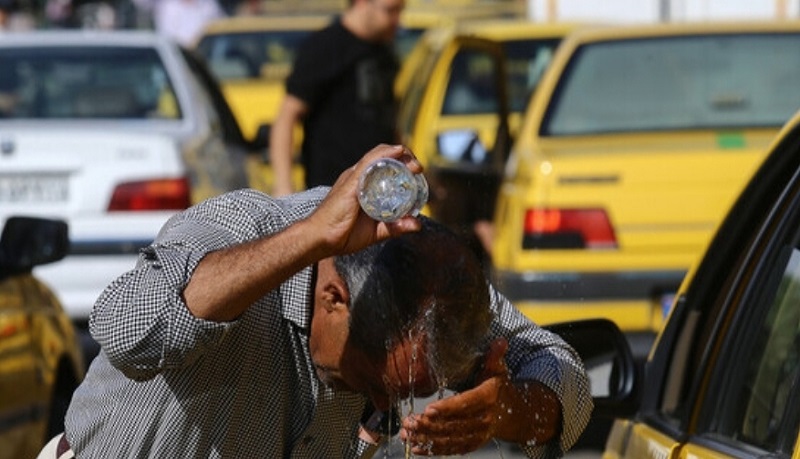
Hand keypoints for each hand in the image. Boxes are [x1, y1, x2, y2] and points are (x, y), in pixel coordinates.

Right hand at [308, 144, 422, 255]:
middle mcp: (358, 177)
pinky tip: (398, 152)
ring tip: (414, 164)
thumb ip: (396, 227)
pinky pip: (369, 162)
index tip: (417, 173)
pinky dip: (386, 154)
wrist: (321, 239)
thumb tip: (417, 224)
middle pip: (383, 156)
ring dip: (400, 154)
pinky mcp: (350, 181)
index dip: (402, 164)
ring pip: (379, 155)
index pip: (383, 166)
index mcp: (362, 185)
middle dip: (404, 157)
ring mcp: (353, 177)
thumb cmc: (343, 234)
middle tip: (418, 169)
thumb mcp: (377, 231)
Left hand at [399, 338, 509, 455]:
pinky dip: (433, 450)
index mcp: (487, 399)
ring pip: (449, 440)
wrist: (512, 413)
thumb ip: (494, 356)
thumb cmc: (498, 386)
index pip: (466, 404)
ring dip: (426, 438)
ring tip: (406, 434)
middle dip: (429, 425)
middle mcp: (483, 420)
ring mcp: (477, 435)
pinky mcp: (471, 444)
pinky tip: (416, 447)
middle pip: (453, 425)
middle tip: (408, 422)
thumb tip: (500, 341)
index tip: (428, 409)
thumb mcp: (497, 370)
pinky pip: (451, 449)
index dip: (447, 408)